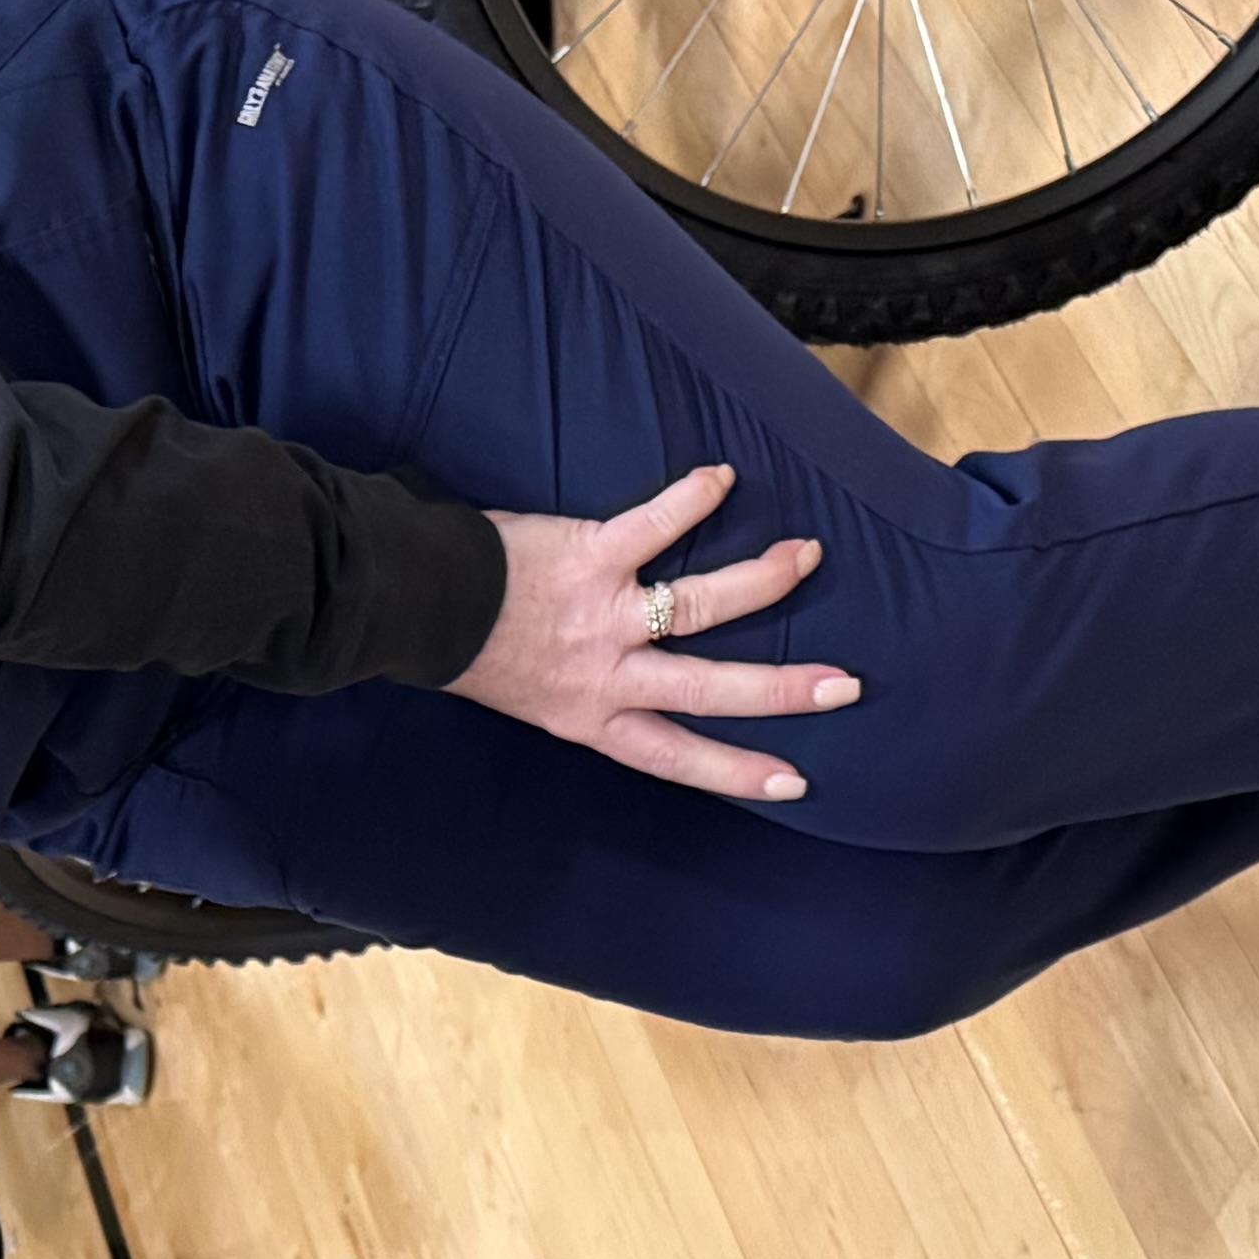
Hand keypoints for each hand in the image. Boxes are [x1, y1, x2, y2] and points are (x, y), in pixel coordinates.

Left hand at [450, 464, 852, 800]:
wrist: (415, 608)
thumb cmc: (465, 651)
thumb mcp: (528, 697)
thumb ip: (582, 693)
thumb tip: (625, 683)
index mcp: (589, 718)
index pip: (674, 755)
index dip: (735, 771)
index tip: (792, 781)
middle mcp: (606, 676)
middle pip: (711, 689)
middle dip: (782, 690)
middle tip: (843, 685)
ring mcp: (603, 616)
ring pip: (701, 607)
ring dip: (761, 581)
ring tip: (806, 557)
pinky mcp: (591, 556)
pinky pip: (653, 524)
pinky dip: (690, 498)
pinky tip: (721, 476)